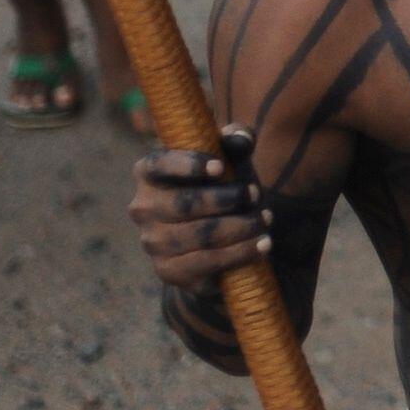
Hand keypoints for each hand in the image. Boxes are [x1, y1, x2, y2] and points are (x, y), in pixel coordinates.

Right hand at [130, 124, 269, 292]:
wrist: (213, 240)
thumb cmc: (220, 186)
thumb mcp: (229, 161)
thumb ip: (235, 141)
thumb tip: (241, 139)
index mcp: (148, 173)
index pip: (159, 165)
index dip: (188, 165)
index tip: (220, 167)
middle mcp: (143, 208)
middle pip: (186, 204)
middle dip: (228, 199)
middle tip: (256, 194)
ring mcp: (153, 242)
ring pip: (201, 235)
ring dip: (241, 226)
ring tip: (265, 218)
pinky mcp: (169, 270)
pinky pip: (207, 262)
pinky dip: (240, 252)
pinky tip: (263, 244)